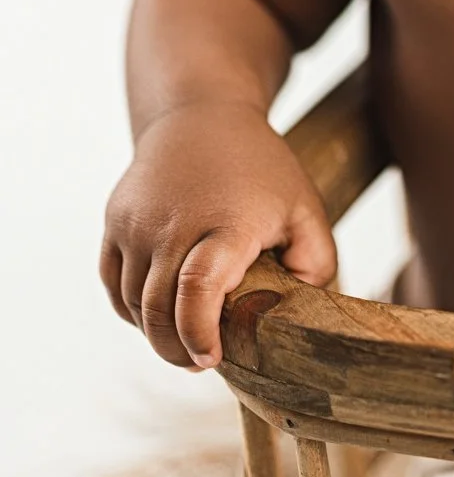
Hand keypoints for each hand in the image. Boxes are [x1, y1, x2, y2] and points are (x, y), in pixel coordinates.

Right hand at [100, 101, 336, 369]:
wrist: (201, 114)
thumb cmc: (260, 168)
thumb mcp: (304, 207)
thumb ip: (315, 261)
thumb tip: (300, 315)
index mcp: (226, 222)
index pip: (198, 289)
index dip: (199, 333)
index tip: (212, 358)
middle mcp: (173, 222)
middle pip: (158, 310)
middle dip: (177, 350)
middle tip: (202, 361)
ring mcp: (137, 222)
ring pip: (134, 305)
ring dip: (155, 333)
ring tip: (185, 340)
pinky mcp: (115, 222)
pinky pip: (114, 286)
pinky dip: (132, 311)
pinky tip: (159, 316)